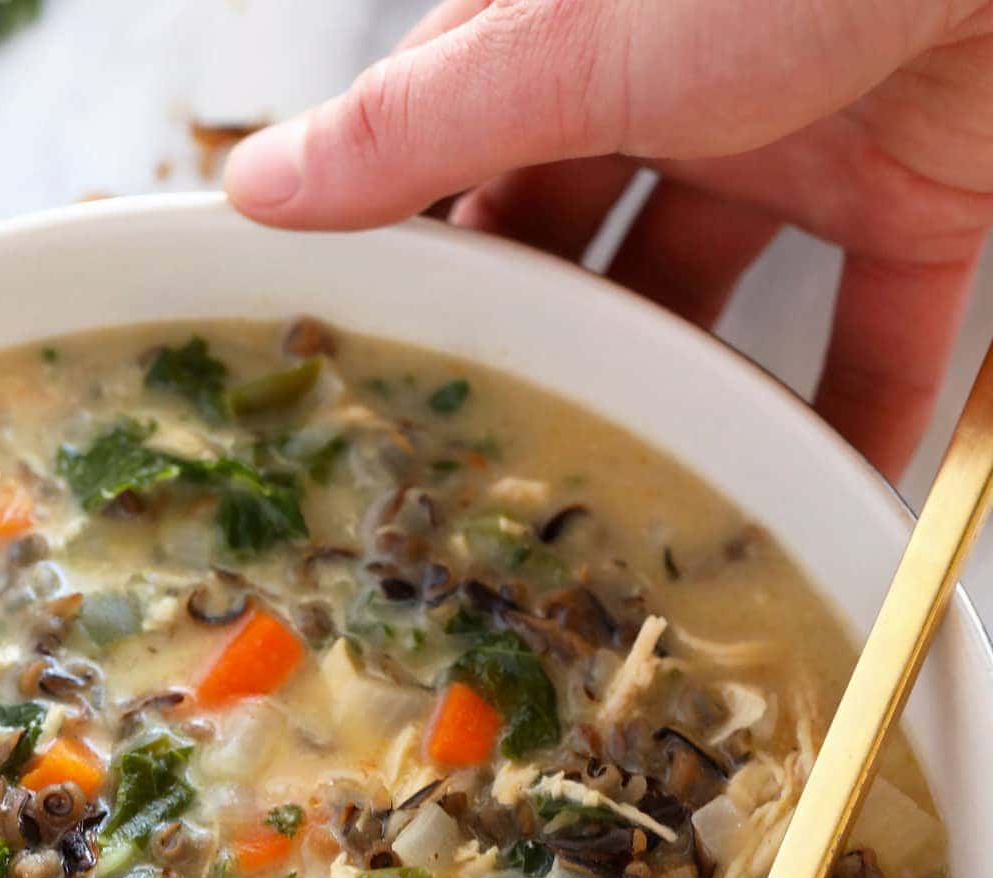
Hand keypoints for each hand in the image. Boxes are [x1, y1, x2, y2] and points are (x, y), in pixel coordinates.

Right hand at [225, 0, 992, 479]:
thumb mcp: (570, 37)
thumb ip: (422, 124)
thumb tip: (263, 185)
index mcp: (574, 32)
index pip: (463, 168)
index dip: (420, 275)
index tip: (373, 388)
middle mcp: (679, 92)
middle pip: (585, 261)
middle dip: (545, 362)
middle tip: (494, 480)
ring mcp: (803, 142)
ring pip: (722, 310)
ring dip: (686, 406)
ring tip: (630, 521)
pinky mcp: (922, 193)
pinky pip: (878, 335)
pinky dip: (850, 418)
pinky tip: (809, 498)